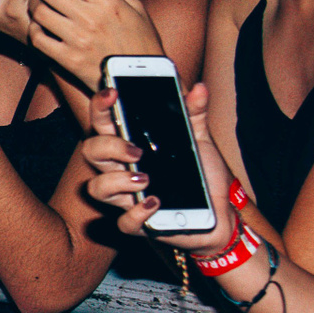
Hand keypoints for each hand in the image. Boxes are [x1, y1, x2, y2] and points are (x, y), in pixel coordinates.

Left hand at [23, 0, 165, 86]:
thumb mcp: (134, 5)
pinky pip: (38, 39)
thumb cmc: (140, 39)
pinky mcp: (68, 60)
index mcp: (106, 0)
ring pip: (39, 11)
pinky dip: (34, 29)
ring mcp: (77, 39)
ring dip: (32, 1)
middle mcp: (89, 17)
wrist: (143, 79)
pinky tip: (38, 24)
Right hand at [80, 83, 236, 255]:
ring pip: (96, 189)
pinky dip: (138, 213)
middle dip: (108, 147)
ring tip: (144, 178)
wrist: (222, 212)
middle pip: (91, 152)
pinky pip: (125, 222)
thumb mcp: (199, 139)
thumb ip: (194, 113)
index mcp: (130, 145)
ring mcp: (128, 197)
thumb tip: (198, 88)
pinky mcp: (141, 223)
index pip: (103, 122)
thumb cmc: (202, 174)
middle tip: (136, 150)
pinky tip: (156, 202)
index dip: (100, 106)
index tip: (113, 93)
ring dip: (116, 181)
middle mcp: (122, 170)